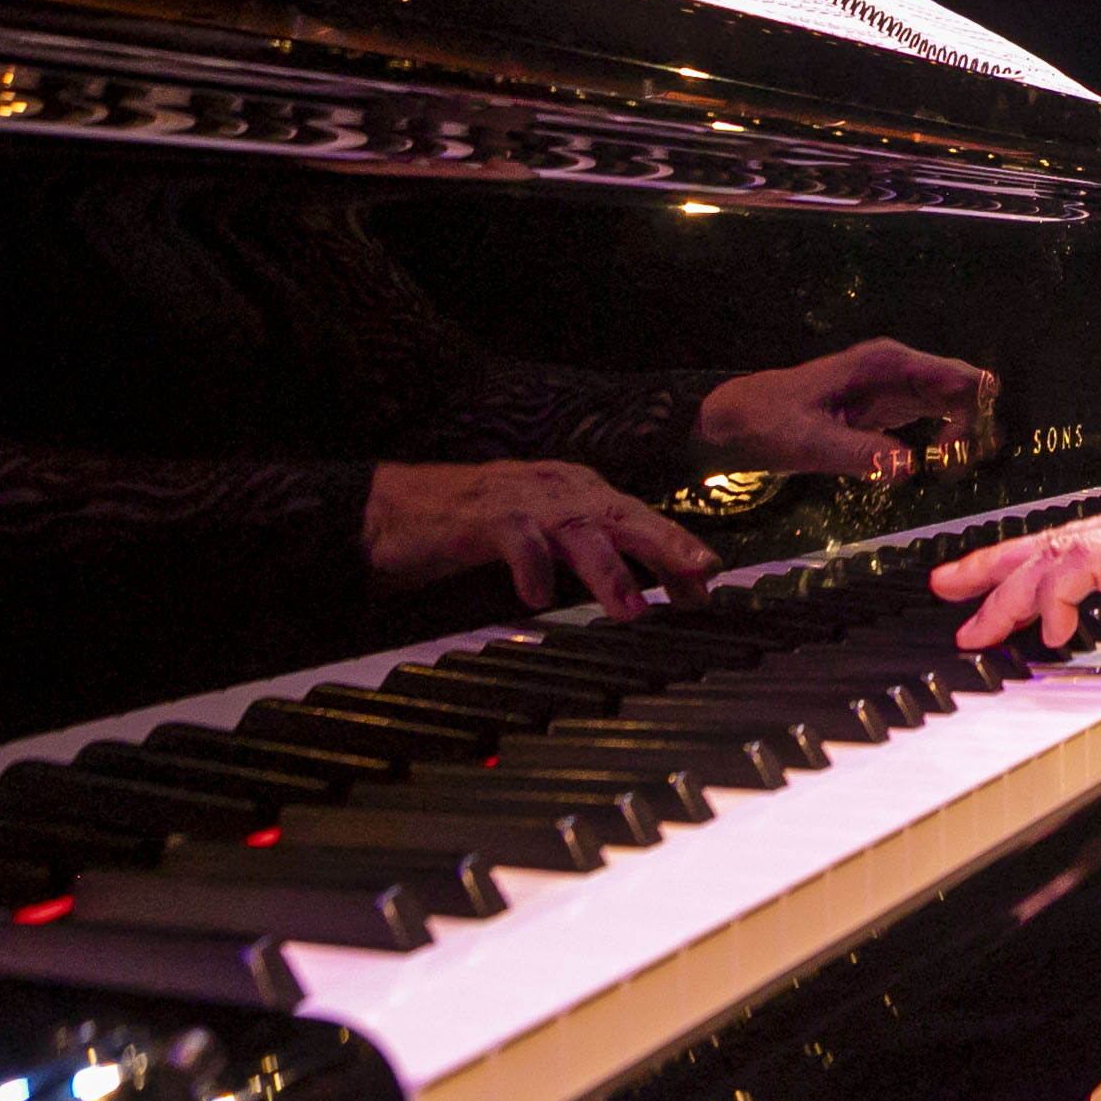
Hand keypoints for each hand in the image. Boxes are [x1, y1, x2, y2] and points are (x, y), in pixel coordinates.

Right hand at [365, 460, 718, 617]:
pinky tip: (538, 599)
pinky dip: (530, 568)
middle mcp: (556, 489)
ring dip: (608, 569)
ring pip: (577, 530)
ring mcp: (520, 500)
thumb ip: (586, 555)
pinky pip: (514, 541)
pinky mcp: (480, 517)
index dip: (675, 549)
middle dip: (666, 544)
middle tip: (702, 574)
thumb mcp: (541, 536)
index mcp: (574, 492)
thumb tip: (639, 591)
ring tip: (632, 610)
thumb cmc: (471, 527)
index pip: (637, 519)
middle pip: (623, 514)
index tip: (708, 585)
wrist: (393, 509)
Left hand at [697, 338, 995, 480]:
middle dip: (973, 426)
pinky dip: (947, 440)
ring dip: (963, 435)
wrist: (740, 420)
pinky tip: (938, 465)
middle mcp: (900, 369)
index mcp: (886, 364)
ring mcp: (898, 387)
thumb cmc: (771, 422)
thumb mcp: (810, 441)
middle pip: (964, 389)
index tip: (954, 454)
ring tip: (948, 469)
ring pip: (955, 404)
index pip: (955, 377)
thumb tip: (907, 467)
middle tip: (953, 467)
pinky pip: (937, 417)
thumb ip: (858, 452)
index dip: (972, 412)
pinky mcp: (891, 409)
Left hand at [930, 491, 1100, 651]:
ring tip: (979, 628)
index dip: (1039, 562)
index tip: (1002, 587)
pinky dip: (1057, 596)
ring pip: (1058, 550)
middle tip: (950, 590)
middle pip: (1057, 536)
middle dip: (997, 567)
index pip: (1089, 536)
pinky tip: (1049, 630)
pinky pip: (1086, 567)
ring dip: (1010, 592)